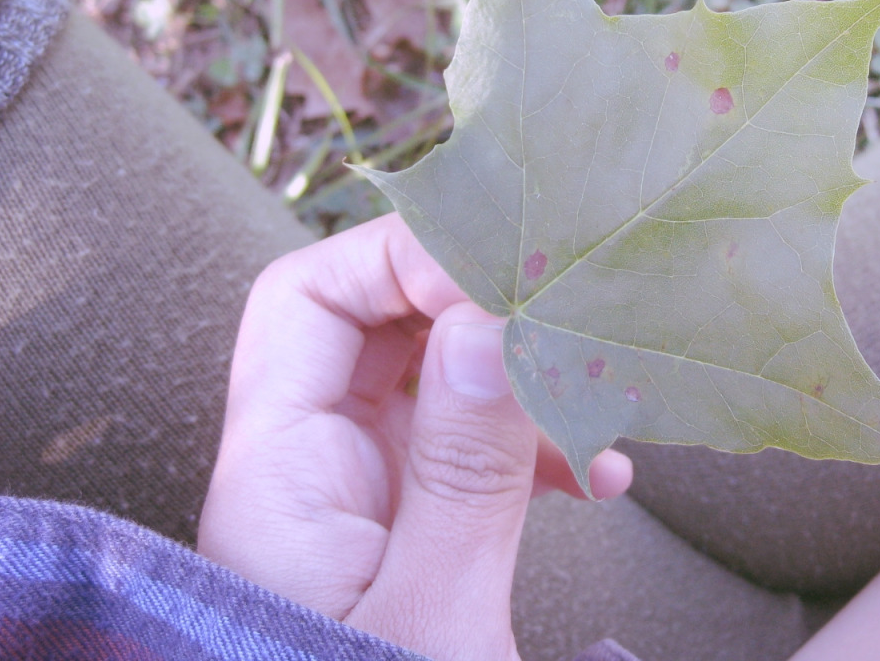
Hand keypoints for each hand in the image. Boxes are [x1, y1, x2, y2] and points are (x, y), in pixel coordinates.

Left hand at [198, 213, 631, 660]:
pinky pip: (470, 444)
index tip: (503, 284)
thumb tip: (484, 321)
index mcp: (278, 473)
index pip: (303, 300)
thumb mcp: (430, 618)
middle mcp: (311, 465)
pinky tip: (601, 477)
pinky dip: (535, 441)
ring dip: (520, 380)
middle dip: (474, 309)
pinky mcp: (409, 526)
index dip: (397, 262)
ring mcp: (363, 493)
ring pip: (434, 380)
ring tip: (599, 421)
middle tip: (564, 323)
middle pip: (374, 323)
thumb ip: (460, 470)